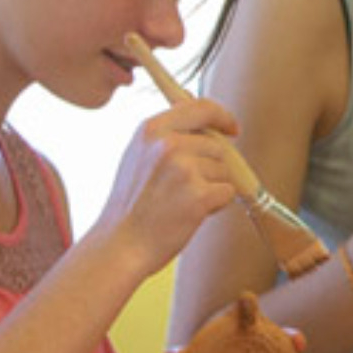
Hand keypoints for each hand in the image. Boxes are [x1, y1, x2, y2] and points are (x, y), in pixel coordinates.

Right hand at [96, 100, 250, 266]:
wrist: (121, 245)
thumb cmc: (132, 206)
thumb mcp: (137, 157)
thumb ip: (166, 136)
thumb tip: (206, 123)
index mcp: (151, 130)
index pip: (201, 107)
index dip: (222, 117)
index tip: (231, 130)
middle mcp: (167, 144)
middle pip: (217, 147)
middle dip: (210, 168)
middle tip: (183, 190)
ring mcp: (184, 169)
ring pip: (223, 171)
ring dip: (211, 187)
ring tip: (180, 203)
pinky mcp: (199, 194)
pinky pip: (227, 192)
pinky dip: (216, 205)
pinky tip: (190, 214)